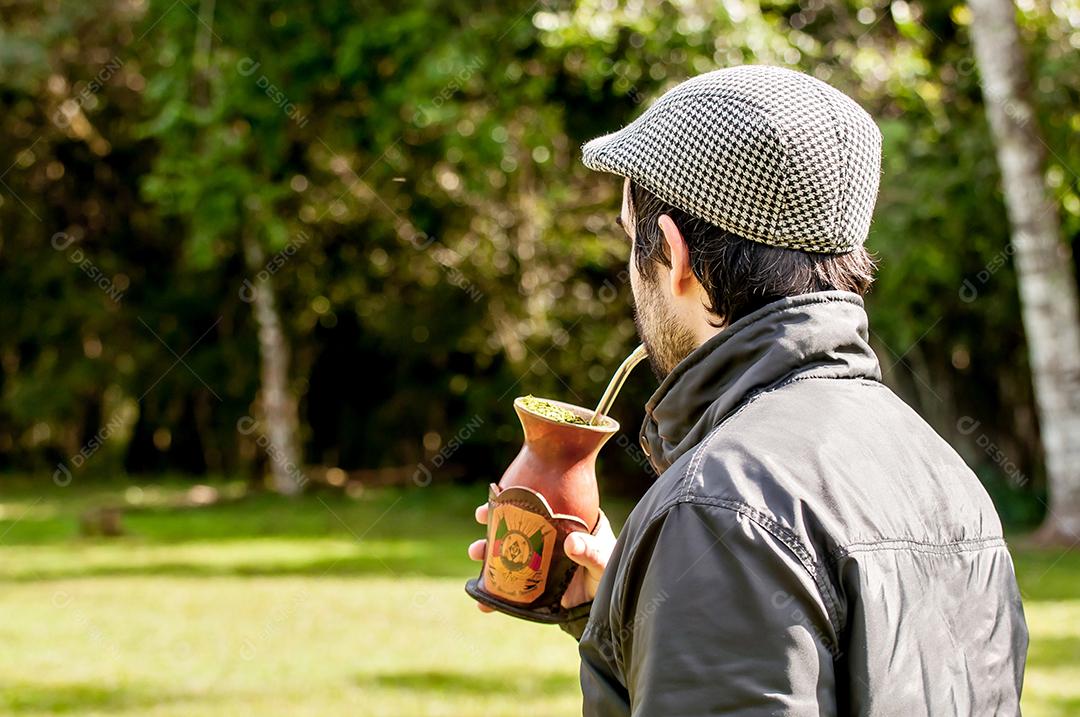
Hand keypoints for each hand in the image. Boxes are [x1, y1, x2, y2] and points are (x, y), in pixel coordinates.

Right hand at [467, 503, 615, 611]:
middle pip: (514, 528)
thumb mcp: (604, 561)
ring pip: (506, 555)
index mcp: (564, 523)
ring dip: (488, 556)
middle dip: (493, 527)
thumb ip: (591, 552)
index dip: (513, 501)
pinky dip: (494, 595)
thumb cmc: (610, 575)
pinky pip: (509, 586)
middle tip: (480, 523)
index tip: (496, 497)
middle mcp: (546, 539)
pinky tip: (482, 602)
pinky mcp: (532, 585)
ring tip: (475, 554)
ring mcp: (537, 562)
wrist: (607, 607)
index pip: (535, 507)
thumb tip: (571, 543)